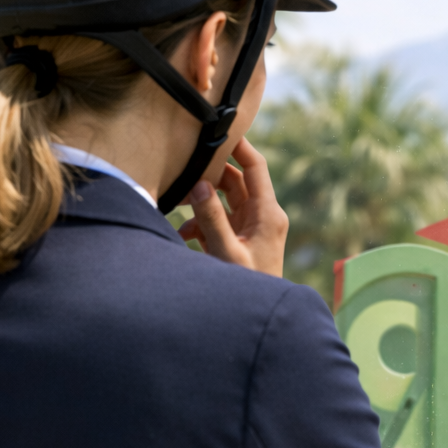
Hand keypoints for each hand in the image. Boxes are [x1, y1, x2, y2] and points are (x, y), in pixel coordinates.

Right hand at [177, 137, 288, 276]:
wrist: (253, 318)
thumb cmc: (246, 286)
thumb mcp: (226, 252)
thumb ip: (210, 219)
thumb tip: (199, 185)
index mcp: (268, 213)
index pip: (256, 168)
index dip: (241, 147)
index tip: (222, 129)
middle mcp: (263, 216)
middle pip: (236, 181)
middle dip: (211, 174)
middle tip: (187, 165)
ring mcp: (251, 228)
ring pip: (224, 200)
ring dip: (202, 200)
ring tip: (179, 199)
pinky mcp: (239, 240)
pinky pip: (218, 221)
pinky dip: (200, 223)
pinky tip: (183, 235)